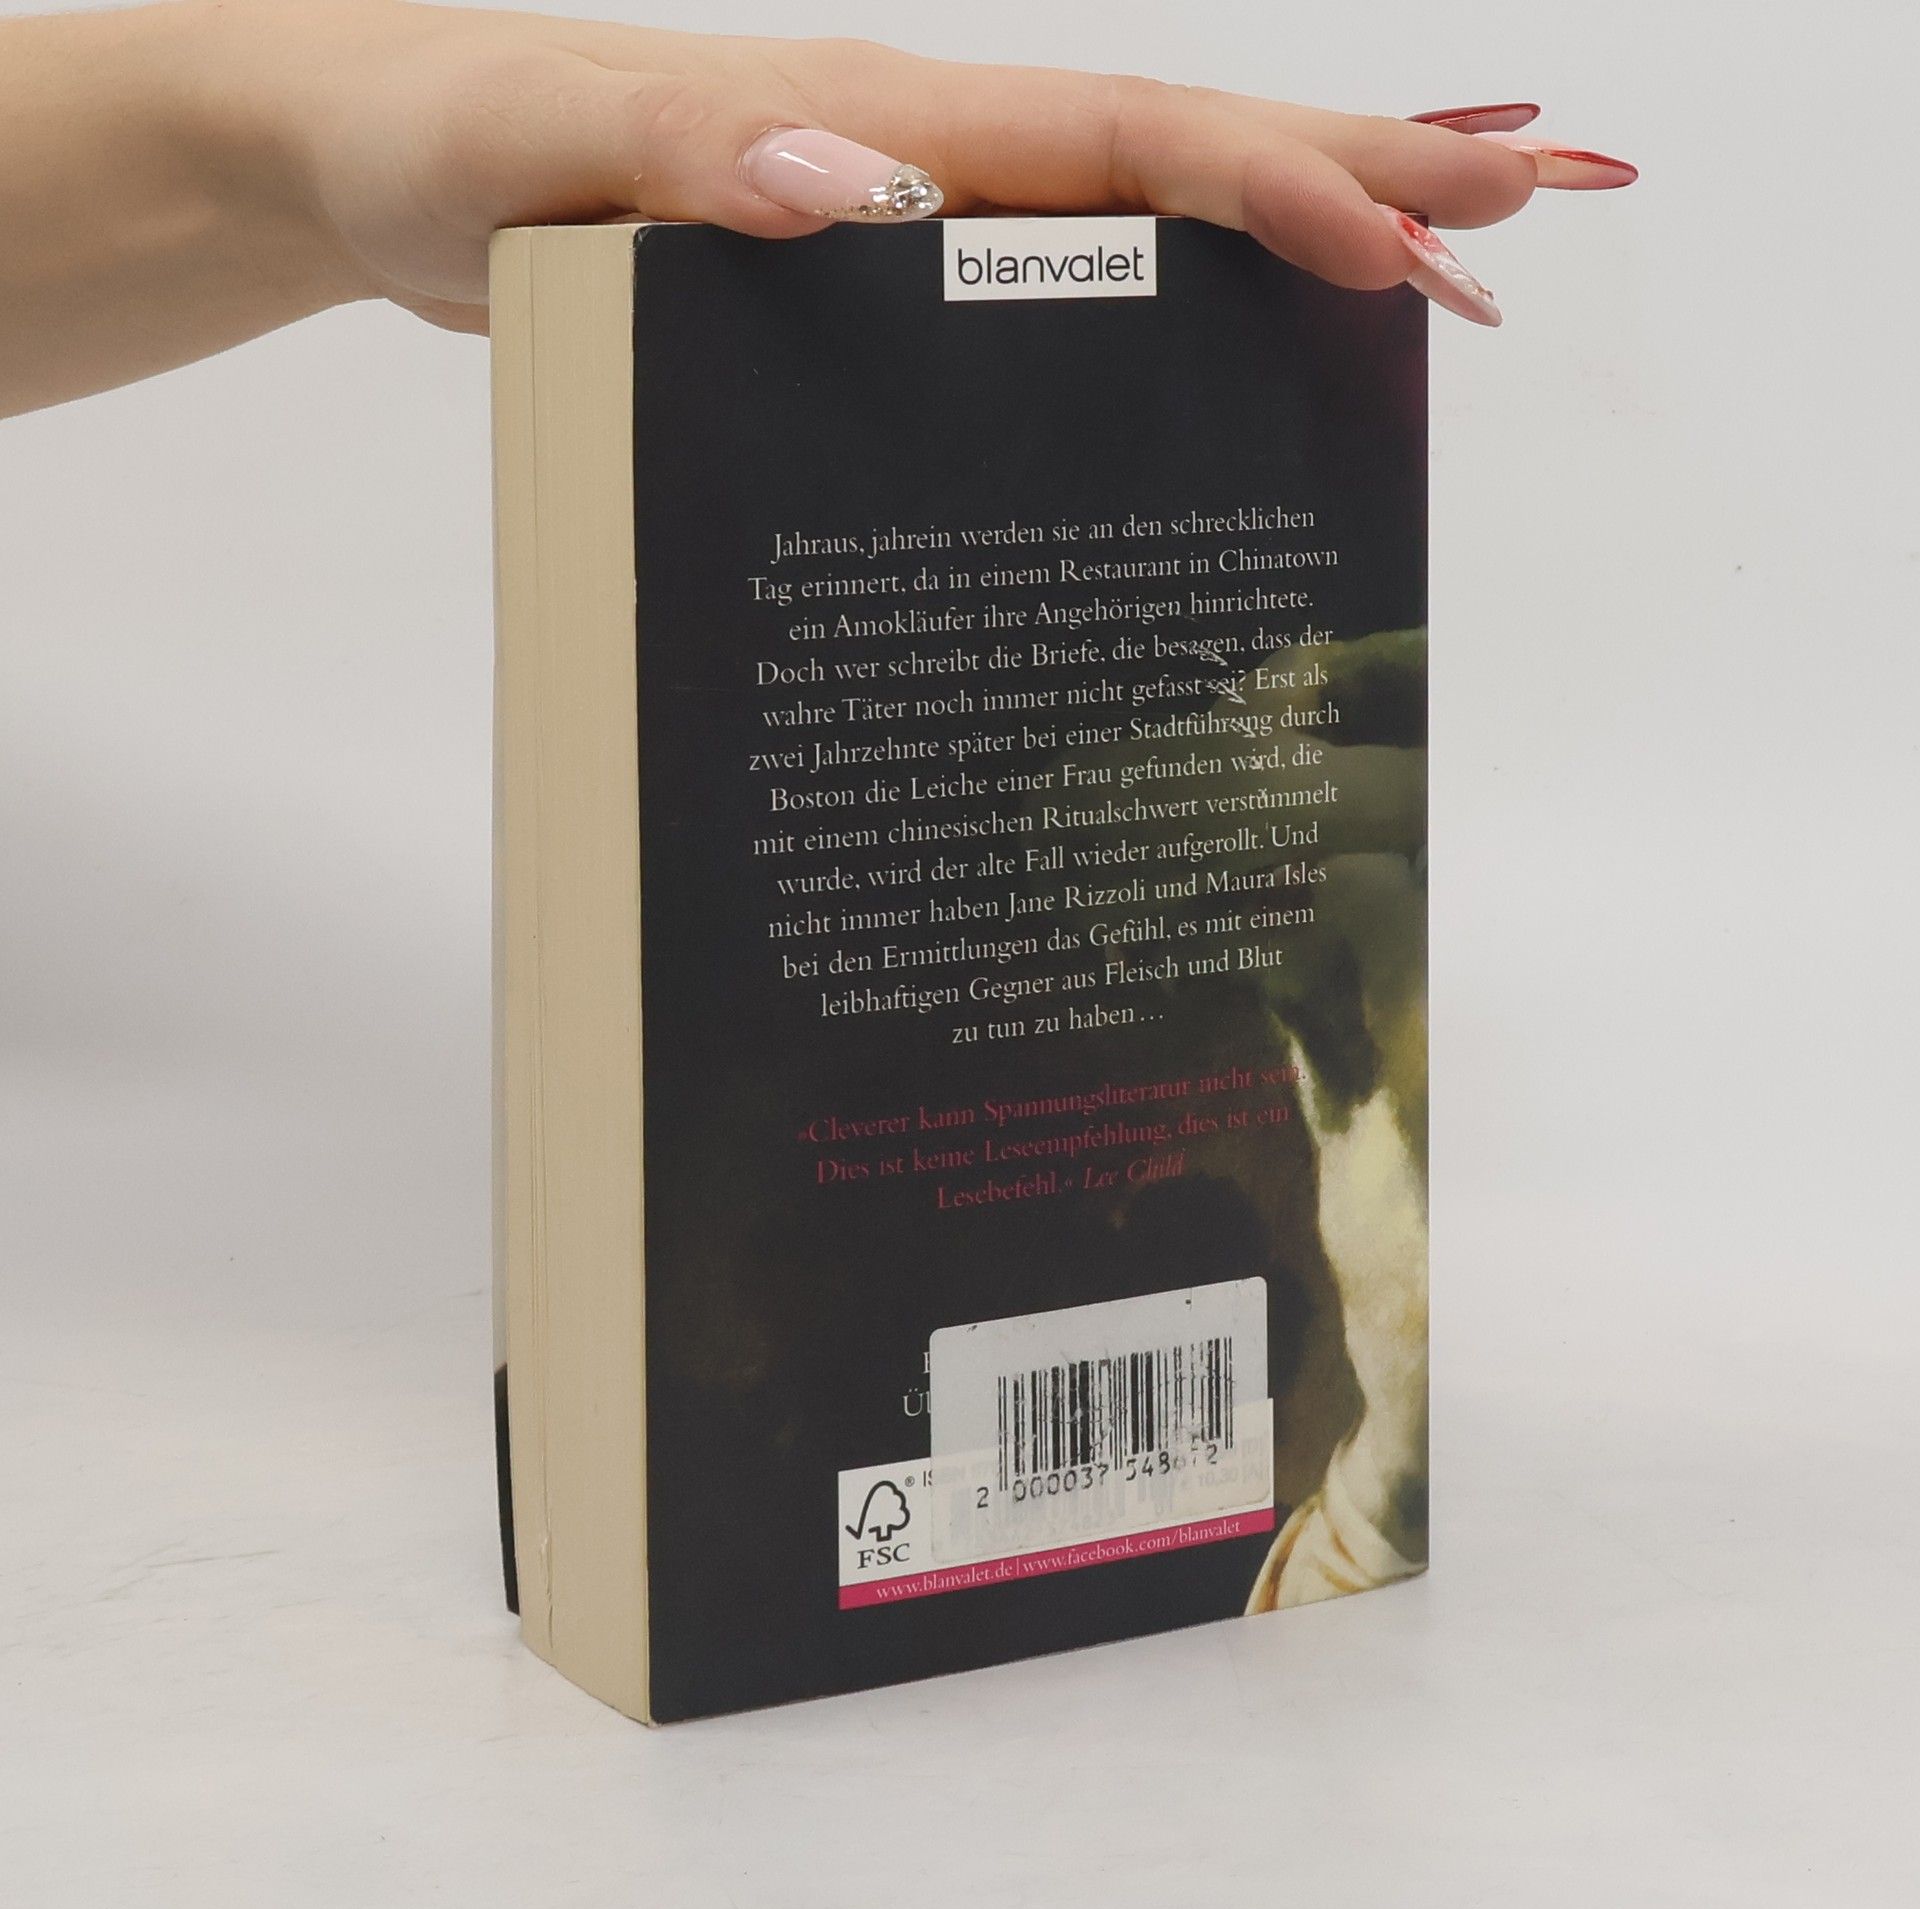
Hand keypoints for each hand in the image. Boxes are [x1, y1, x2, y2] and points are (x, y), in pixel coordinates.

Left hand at [204, 0, 1622, 329]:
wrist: (370, 162)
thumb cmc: (435, 148)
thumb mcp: (534, 153)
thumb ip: (680, 163)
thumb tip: (858, 190)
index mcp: (879, 115)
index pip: (1118, 142)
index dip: (1271, 184)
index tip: (1413, 243)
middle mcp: (923, 152)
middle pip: (1180, 157)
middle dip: (1364, 179)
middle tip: (1543, 207)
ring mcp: (911, 215)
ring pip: (1138, 221)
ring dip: (1295, 242)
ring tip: (1444, 284)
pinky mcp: (874, 279)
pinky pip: (1052, 290)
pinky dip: (1164, 305)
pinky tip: (1218, 350)